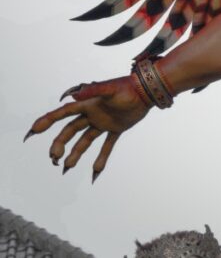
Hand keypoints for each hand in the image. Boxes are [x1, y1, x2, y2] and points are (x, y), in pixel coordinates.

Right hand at [25, 78, 149, 180]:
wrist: (148, 91)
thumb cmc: (128, 87)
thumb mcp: (110, 89)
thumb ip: (93, 91)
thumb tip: (72, 95)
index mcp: (88, 104)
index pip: (63, 113)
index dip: (47, 121)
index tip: (33, 131)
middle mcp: (92, 114)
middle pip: (70, 131)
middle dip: (60, 144)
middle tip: (54, 158)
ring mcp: (103, 122)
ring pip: (84, 141)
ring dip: (75, 153)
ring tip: (67, 167)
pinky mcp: (116, 128)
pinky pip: (107, 145)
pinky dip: (101, 158)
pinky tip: (95, 172)